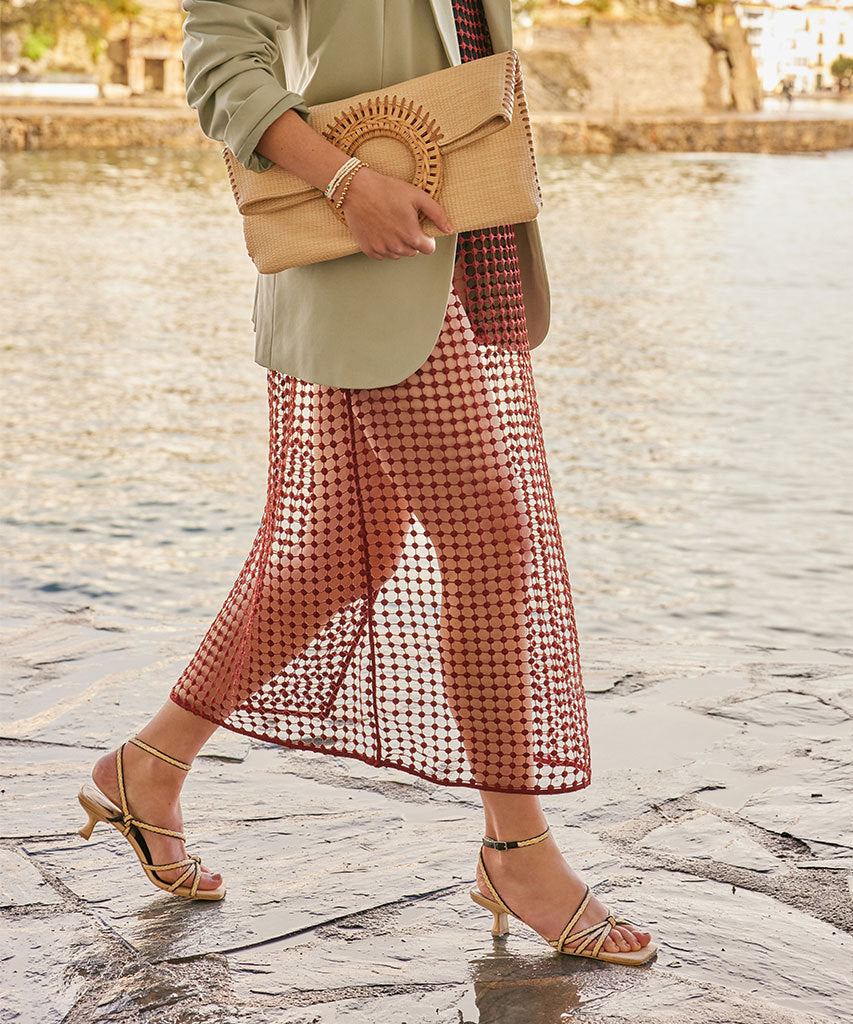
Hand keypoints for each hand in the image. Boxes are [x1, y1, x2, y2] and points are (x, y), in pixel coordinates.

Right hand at [339, 167, 454, 259]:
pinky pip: (382, 254)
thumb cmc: (387, 189)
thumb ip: (437, 214)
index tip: (418, 226)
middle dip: (411, 240)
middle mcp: (397, 248)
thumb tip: (449, 229)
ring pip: (398, 254)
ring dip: (398, 244)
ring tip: (390, 223)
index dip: (426, 237)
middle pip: (413, 252)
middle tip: (402, 220)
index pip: (428, 249)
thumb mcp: (417, 196)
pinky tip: (380, 229)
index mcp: (412, 236)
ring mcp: (382, 250)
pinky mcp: (368, 250)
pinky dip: (383, 245)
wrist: (356, 189)